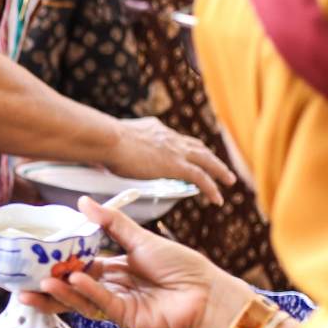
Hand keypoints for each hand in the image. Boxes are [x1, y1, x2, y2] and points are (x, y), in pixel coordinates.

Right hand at [18, 197, 251, 327]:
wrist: (209, 292)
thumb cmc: (181, 264)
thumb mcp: (141, 238)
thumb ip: (110, 224)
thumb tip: (82, 202)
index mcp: (116, 268)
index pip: (80, 264)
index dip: (60, 261)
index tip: (37, 255)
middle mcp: (113, 287)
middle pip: (75, 286)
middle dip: (50, 284)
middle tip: (24, 278)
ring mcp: (118, 305)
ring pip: (82, 299)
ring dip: (61, 292)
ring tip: (39, 283)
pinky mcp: (126, 319)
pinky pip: (101, 305)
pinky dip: (86, 293)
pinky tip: (73, 281)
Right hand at [105, 117, 233, 205]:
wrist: (109, 139)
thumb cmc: (102, 141)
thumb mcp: (111, 144)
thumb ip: (111, 152)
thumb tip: (98, 161)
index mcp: (153, 129)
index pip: (174, 138)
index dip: (184, 147)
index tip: (188, 153)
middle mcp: (167, 136)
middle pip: (196, 146)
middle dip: (208, 156)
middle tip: (218, 166)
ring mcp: (174, 150)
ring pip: (206, 160)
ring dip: (219, 170)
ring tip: (228, 181)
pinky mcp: (176, 165)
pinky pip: (201, 178)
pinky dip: (211, 188)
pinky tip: (217, 199)